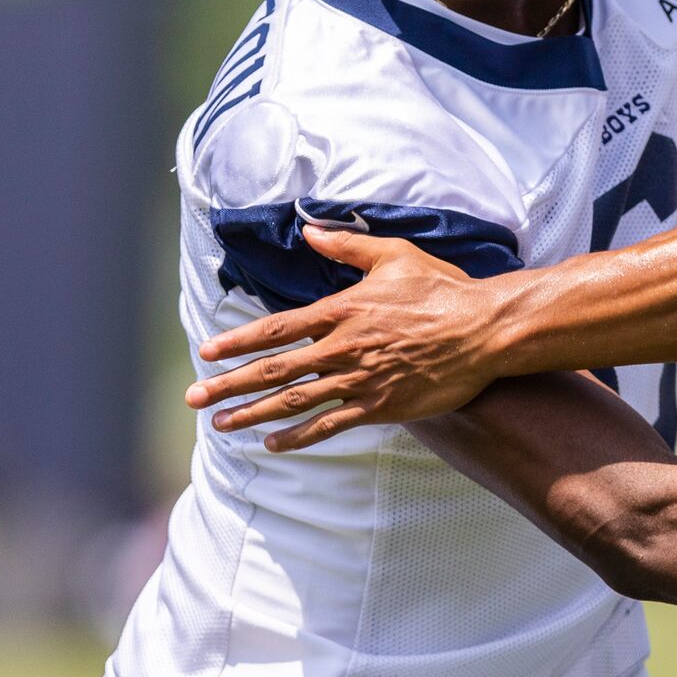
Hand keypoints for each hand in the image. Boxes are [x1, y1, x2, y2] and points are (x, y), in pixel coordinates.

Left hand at [186, 228, 509, 450]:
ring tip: (221, 424)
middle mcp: (343, 348)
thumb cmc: (442, 290)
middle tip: (194, 398)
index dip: (237, 341)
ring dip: (253, 413)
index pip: (276, 329)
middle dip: (229, 384)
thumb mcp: (394, 256)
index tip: (206, 352)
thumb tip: (310, 233)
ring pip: (295, 400)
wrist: (483, 330)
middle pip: (274, 369)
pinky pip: (332, 424)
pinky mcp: (382, 405)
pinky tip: (272, 443)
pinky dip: (300, 436)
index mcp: (342, 311)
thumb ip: (347, 246)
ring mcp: (361, 380)